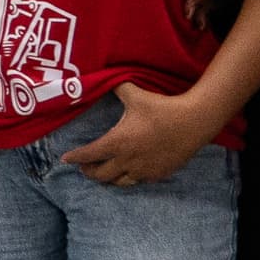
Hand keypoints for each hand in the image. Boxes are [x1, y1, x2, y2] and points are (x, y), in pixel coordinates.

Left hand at [65, 84, 213, 187]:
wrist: (194, 122)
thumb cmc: (162, 108)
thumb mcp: (136, 95)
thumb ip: (118, 87)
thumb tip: (105, 77)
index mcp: (118, 142)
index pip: (89, 154)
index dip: (75, 158)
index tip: (65, 159)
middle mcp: (127, 160)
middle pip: (100, 174)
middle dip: (88, 171)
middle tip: (83, 167)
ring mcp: (143, 170)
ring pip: (118, 182)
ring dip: (107, 178)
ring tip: (103, 172)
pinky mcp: (158, 174)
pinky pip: (137, 182)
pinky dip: (127, 179)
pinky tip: (127, 173)